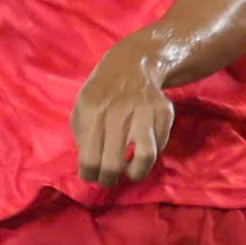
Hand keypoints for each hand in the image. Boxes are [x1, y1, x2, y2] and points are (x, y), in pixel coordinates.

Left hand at [71, 32, 174, 186]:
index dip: (89, 175)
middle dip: (110, 180)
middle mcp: (119, 113)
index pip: (89, 160)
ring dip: (137, 173)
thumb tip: (89, 170)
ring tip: (130, 172)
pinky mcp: (164, 112)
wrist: (133, 64)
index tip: (91, 175)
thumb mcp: (81, 109)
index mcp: (93, 113)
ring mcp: (145, 112)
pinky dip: (151, 154)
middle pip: (114, 165)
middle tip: (109, 179)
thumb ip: (82, 138)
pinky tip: (141, 147)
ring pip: (146, 157)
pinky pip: (160, 145)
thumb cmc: (101, 93)